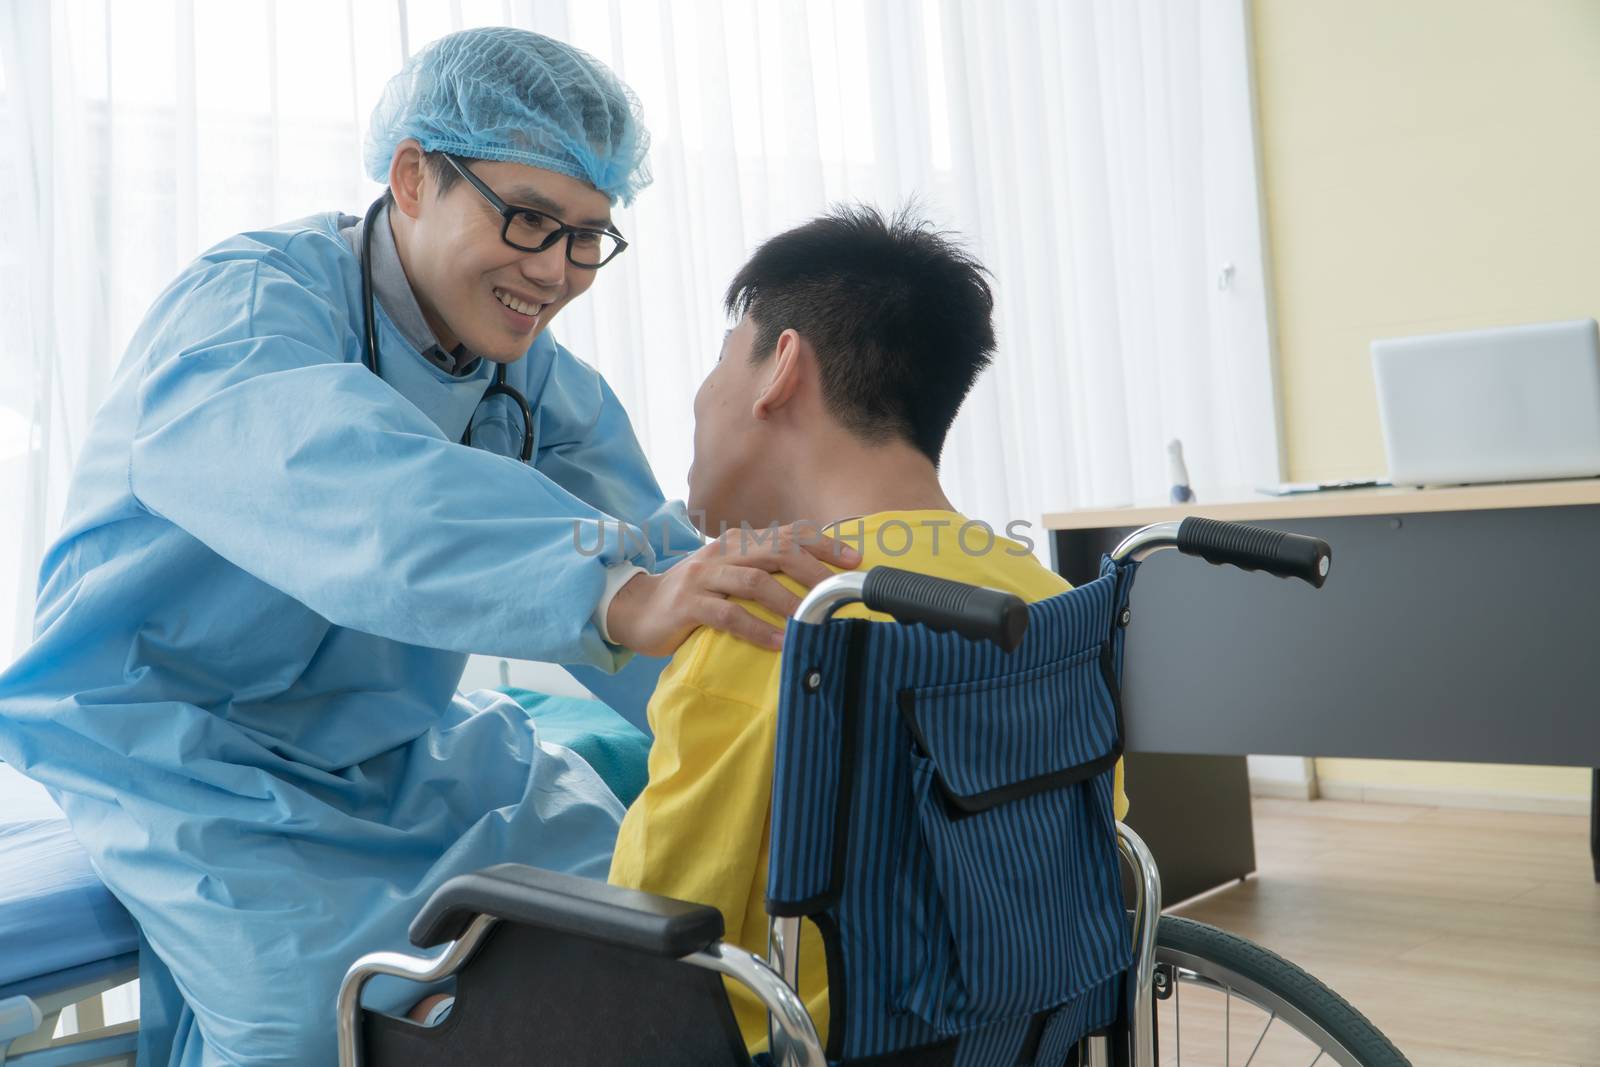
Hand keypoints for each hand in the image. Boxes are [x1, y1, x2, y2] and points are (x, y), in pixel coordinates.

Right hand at [605, 522, 862, 655]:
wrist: (636, 608)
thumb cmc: (694, 596)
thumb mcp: (729, 574)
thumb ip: (763, 570)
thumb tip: (815, 581)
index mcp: (738, 542)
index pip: (787, 533)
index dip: (823, 543)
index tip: (854, 561)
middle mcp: (723, 553)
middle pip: (776, 550)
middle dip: (813, 570)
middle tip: (838, 593)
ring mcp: (702, 577)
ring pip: (754, 580)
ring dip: (788, 601)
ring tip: (813, 621)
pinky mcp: (686, 605)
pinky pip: (727, 615)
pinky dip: (756, 629)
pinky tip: (778, 643)